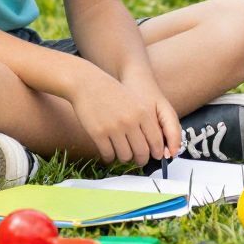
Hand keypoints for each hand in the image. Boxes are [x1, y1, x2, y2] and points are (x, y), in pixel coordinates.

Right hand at [65, 60, 182, 165]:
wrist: (87, 83)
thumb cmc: (112, 93)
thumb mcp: (135, 101)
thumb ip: (146, 120)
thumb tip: (154, 144)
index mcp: (143, 112)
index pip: (156, 141)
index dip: (157, 152)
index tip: (155, 156)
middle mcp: (131, 121)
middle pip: (142, 152)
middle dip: (141, 160)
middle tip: (138, 160)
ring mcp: (114, 128)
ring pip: (125, 156)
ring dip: (124, 158)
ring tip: (121, 153)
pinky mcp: (98, 133)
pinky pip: (108, 155)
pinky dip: (109, 157)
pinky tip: (108, 152)